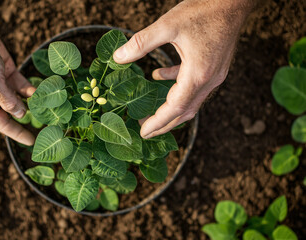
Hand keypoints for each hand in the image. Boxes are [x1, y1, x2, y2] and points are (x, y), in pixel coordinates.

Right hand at [0, 8, 35, 144]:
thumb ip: (8, 101)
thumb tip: (21, 114)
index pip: (2, 124)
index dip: (17, 133)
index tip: (31, 142)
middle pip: (11, 113)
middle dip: (26, 119)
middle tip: (45, 126)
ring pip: (17, 98)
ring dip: (31, 103)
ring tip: (47, 110)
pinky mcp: (5, 70)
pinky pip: (20, 84)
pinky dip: (30, 88)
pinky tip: (41, 92)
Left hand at [114, 0, 255, 138]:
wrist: (233, 1)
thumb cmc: (204, 10)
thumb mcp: (167, 25)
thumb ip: (141, 43)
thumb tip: (118, 57)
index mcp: (198, 75)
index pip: (175, 108)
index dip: (158, 122)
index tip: (142, 132)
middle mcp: (209, 80)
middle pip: (185, 112)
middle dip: (164, 124)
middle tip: (144, 131)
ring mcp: (214, 75)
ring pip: (190, 102)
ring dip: (170, 110)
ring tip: (150, 113)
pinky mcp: (214, 68)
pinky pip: (194, 86)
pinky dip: (176, 87)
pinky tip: (159, 76)